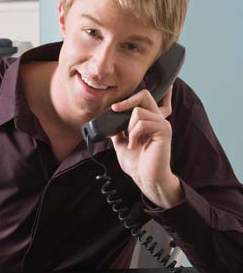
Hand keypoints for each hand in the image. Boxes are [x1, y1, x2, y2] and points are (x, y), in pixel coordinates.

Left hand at [109, 87, 182, 208]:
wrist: (145, 177)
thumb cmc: (136, 163)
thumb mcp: (121, 142)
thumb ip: (118, 129)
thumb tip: (108, 118)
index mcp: (148, 120)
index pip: (143, 98)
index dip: (128, 99)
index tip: (114, 108)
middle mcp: (157, 119)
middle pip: (144, 95)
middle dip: (126, 102)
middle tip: (115, 111)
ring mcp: (162, 124)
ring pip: (138, 111)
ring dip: (129, 128)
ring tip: (132, 141)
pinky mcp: (164, 131)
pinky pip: (143, 123)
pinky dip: (134, 134)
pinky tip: (135, 145)